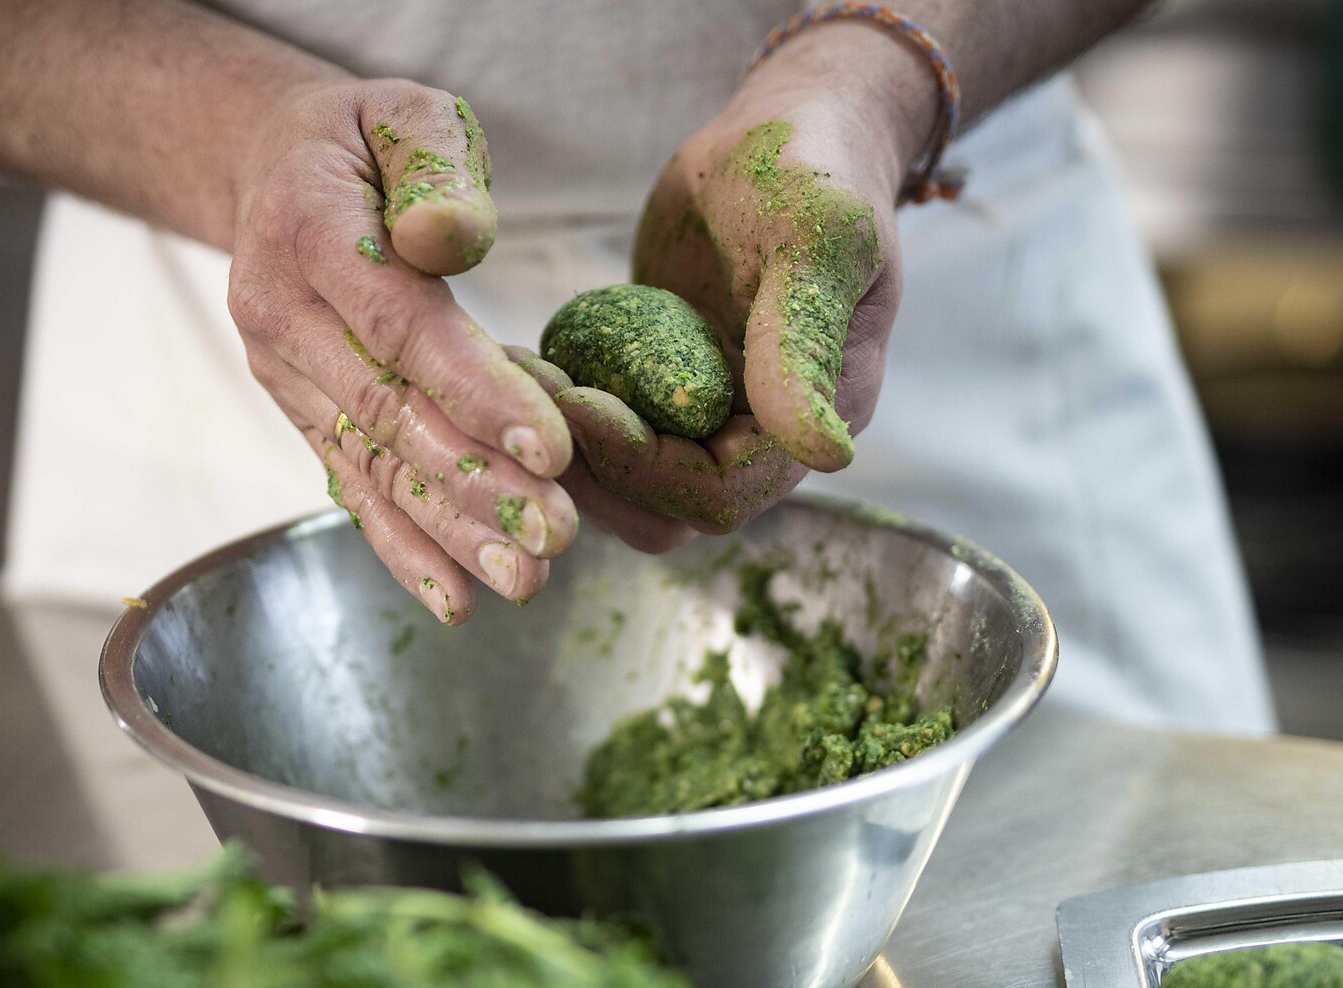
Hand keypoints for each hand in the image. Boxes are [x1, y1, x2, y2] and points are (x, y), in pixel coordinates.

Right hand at [227, 82, 576, 622]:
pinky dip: (403, 548)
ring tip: (524, 580)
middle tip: (555, 536)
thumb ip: (435, 164)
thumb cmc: (362, 139)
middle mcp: (280, 316)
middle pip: (387, 414)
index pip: (399, 326)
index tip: (551, 447)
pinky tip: (456, 601)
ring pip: (371, 465)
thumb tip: (447, 237)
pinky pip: (351, 487)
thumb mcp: (402, 110)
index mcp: (306, 232)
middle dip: (475, 484)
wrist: (268, 168)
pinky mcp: (301, 415)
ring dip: (449, 532)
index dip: (474, 391)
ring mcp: (284, 375)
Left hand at [553, 23, 937, 539]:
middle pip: (664, 507)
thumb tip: (827, 455)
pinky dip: (562, 407)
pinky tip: (521, 358)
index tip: (582, 402)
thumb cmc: (814, 167)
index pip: (720, 492)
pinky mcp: (662, 388)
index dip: (646, 466)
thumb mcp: (818, 243)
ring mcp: (709, 415)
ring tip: (514, 375)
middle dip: (590, 463)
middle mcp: (762, 436)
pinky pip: (606, 428)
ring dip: (567, 444)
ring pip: (627, 482)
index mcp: (813, 418)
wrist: (785, 126)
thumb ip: (806, 348)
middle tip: (523, 396)